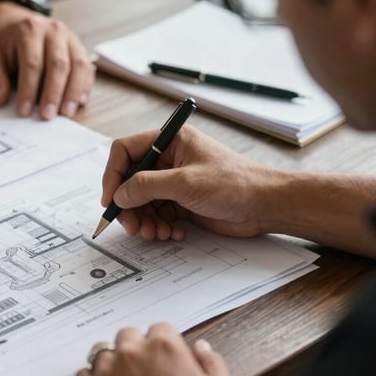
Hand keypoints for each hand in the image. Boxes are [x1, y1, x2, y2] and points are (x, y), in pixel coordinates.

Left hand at [0, 2, 94, 119]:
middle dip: (53, 93)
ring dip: (73, 92)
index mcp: (29, 30)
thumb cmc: (2, 41)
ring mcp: (69, 38)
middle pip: (58, 64)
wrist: (13, 23)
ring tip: (66, 113)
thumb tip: (0, 100)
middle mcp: (53, 30)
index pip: (32, 63)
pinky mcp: (78, 48)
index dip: (28, 89)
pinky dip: (84, 86)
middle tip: (48, 115)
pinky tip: (79, 102)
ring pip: (78, 66)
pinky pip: (87, 68)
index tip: (24, 110)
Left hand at [75, 324, 237, 375]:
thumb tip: (201, 347)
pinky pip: (83, 375)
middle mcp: (131, 352)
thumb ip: (213, 362)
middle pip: (128, 335)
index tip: (166, 359)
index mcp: (164, 346)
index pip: (160, 328)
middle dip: (137, 347)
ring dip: (112, 361)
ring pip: (103, 352)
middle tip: (144, 370)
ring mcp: (106, 371)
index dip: (165, 343)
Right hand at [102, 125, 280, 240]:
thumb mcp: (186, 183)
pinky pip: (157, 215)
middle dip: (129, 206)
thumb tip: (119, 193)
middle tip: (133, 226)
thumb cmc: (235, 183)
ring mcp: (175, 182)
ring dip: (145, 221)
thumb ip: (147, 186)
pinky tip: (173, 233)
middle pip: (130, 181)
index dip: (113, 175)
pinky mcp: (182, 202)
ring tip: (156, 234)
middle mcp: (169, 159)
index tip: (111, 199)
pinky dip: (160, 227)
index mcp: (169, 141)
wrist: (265, 206)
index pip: (125, 151)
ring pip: (142, 202)